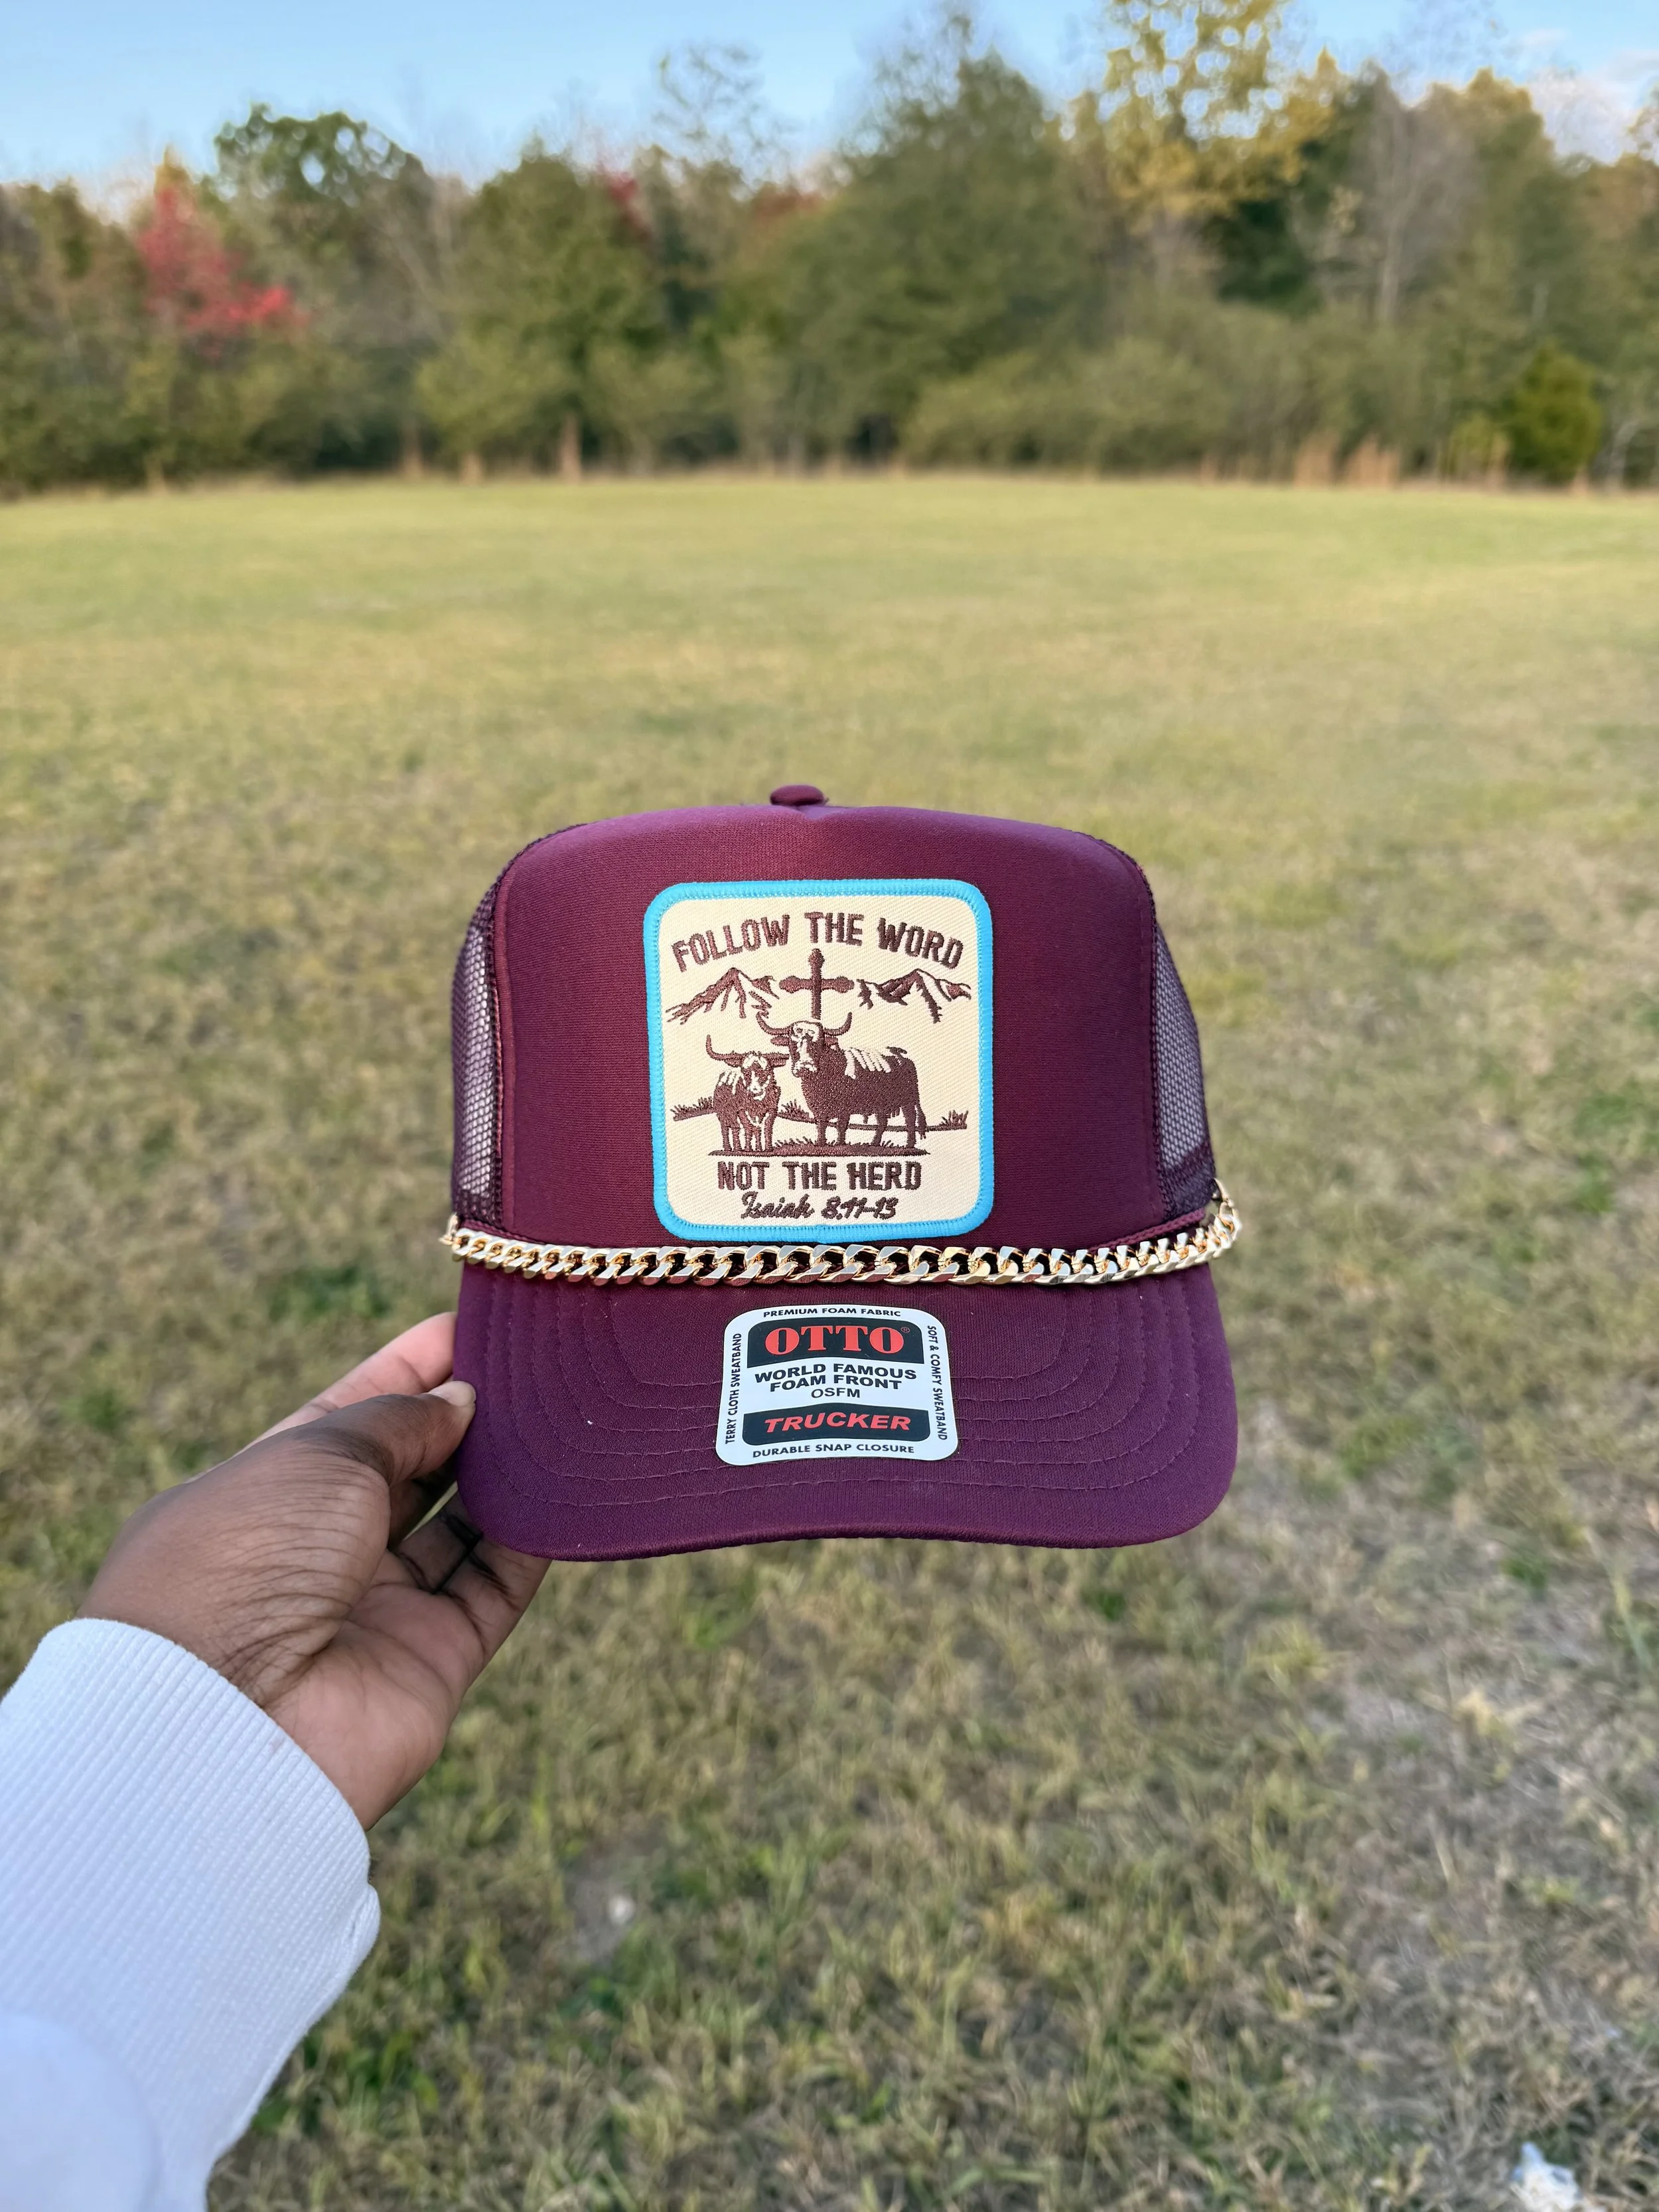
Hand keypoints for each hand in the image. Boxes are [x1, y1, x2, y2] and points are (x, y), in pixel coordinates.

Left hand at [80, 1315, 547, 1827]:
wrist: (226, 1722)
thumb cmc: (246, 1560)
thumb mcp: (318, 1453)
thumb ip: (399, 1419)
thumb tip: (461, 1401)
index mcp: (270, 1489)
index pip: (351, 1413)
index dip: (410, 1367)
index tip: (472, 1324)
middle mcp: (321, 1550)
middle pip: (412, 1470)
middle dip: (466, 1416)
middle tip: (535, 1365)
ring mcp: (377, 1609)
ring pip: (462, 1527)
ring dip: (508, 1474)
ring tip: (562, 1414)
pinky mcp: (432, 1661)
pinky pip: (495, 1588)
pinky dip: (534, 1541)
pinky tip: (569, 1488)